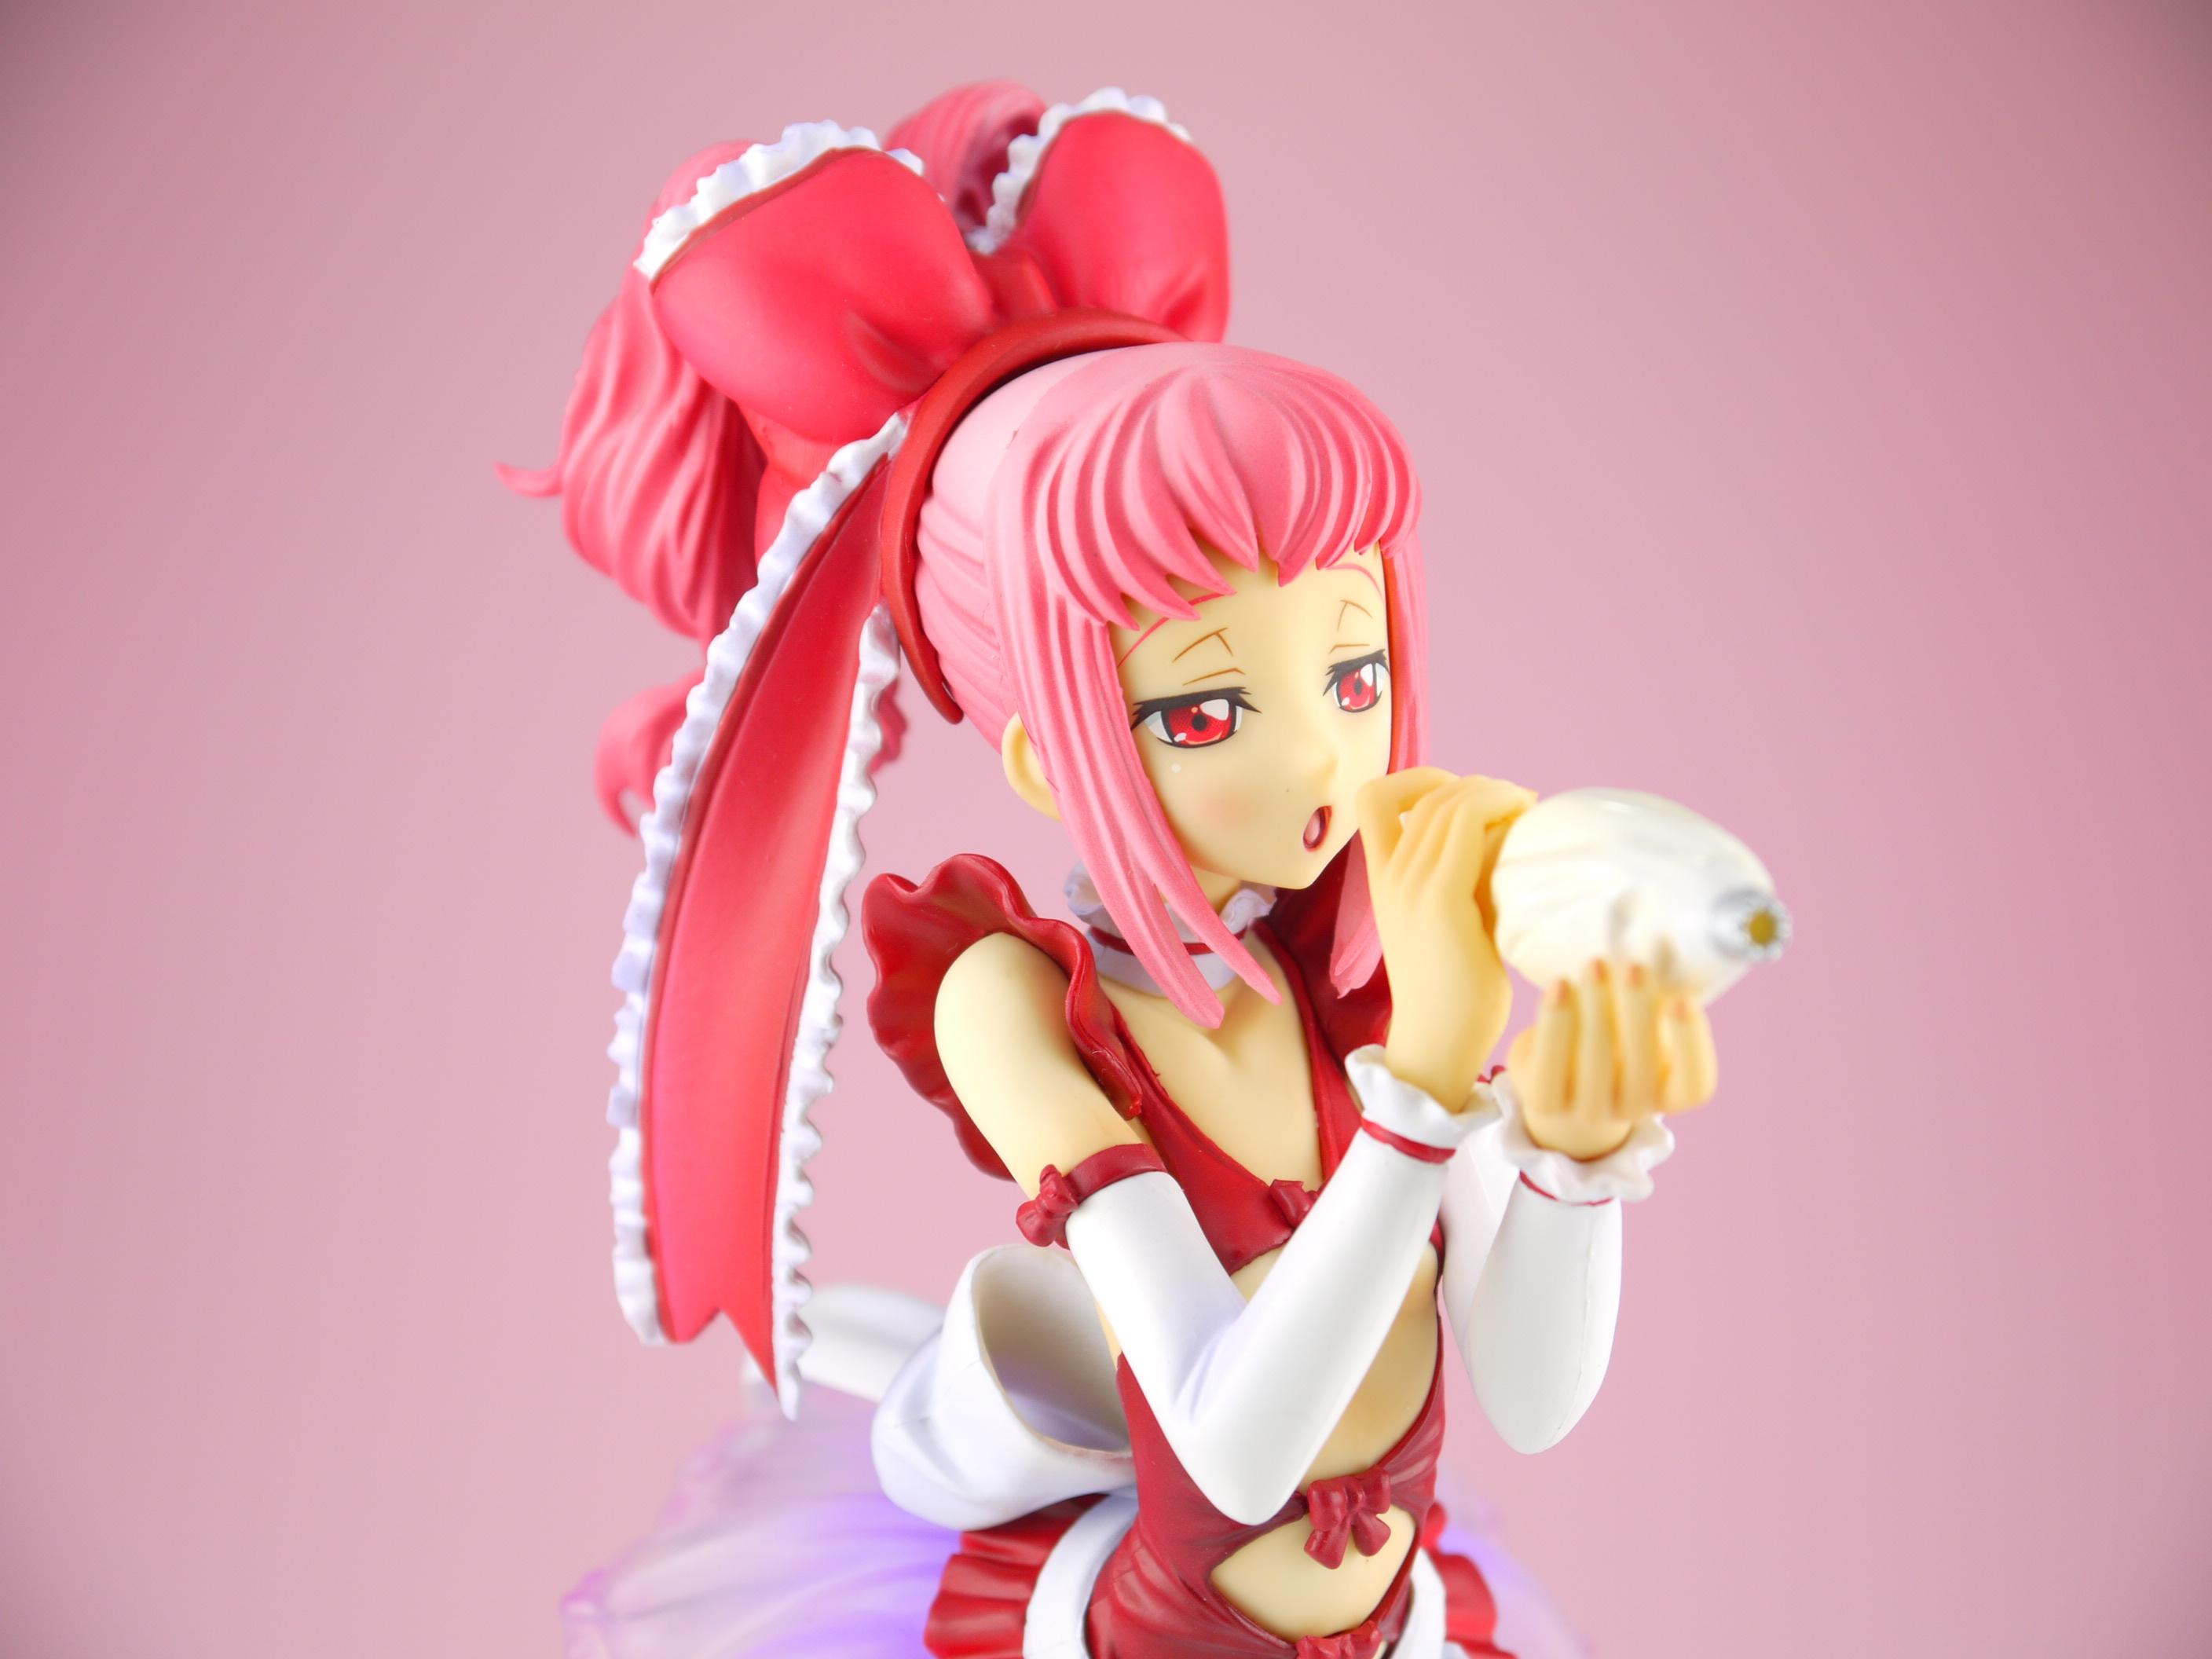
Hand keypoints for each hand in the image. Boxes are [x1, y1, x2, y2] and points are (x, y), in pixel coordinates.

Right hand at [1357, 769, 1535, 1109]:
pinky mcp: (1439, 900)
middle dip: (1478, 786)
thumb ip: (1467, 875)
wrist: (1439, 1043)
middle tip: (1519, 804)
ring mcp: (1410, 885)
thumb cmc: (1457, 989)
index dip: (1420, 780)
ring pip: (1449, 802)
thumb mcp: (1455, 918)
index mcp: (1382, 878)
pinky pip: (1467, 825)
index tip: (1465, 798)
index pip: (1375, 798)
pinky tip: (1527, 822)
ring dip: (1495, 792)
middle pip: (1427, 793)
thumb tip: (1512, 832)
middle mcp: (1389, 875)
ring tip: (1527, 810)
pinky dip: (1500, 807)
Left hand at [1507, 960, 1717, 1158]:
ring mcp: (1589, 1112)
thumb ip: (1653, 992)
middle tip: (1633, 964)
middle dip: (1637, 1010)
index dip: (1691, 1045)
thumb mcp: (1639, 1013)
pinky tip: (1558, 987)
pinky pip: (1551, 1065)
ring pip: (1596, 1064)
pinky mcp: (1547, 1102)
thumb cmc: (1616, 1026)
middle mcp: (1634, 1109)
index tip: (1684, 1000)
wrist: (1561, 1064)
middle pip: (1641, 1068)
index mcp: (1670, 1092)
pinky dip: (1554, 1024)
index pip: (1694, 1086)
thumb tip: (1661, 940)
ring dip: (1595, 1008)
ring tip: (1594, 963)